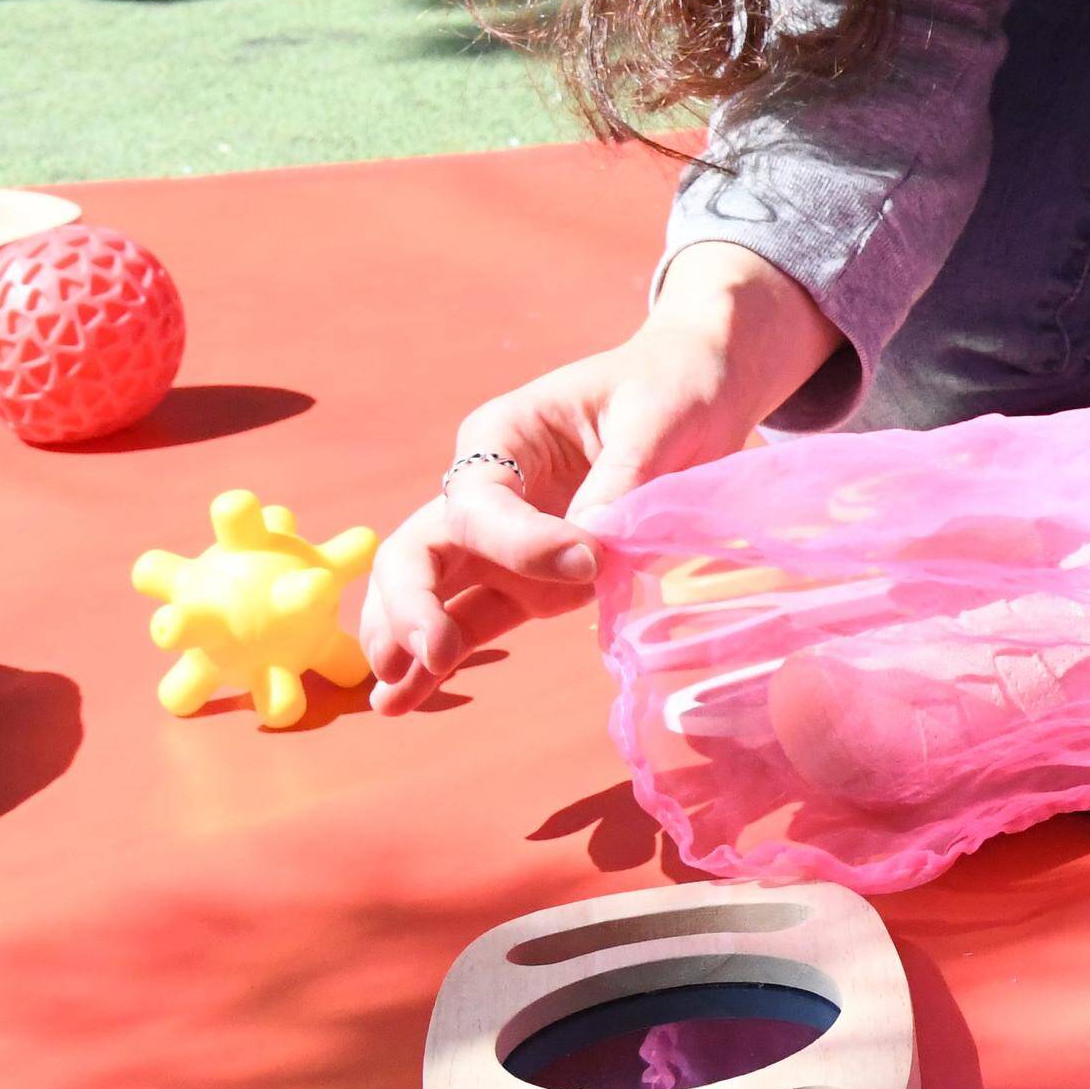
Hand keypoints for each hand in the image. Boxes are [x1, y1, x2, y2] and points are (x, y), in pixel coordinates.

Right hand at [357, 244, 838, 711]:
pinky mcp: (525, 581)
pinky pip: (471, 618)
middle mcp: (486, 490)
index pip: (478, 502)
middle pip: (417, 548)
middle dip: (412, 602)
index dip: (520, 541)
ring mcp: (500, 542)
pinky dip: (439, 658)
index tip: (587, 560)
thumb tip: (590, 547)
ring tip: (393, 698)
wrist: (696, 393)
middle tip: (433, 651)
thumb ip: (618, 481)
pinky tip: (403, 699)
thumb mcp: (654, 418)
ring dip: (405, 640)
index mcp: (503, 436)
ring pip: (427, 590)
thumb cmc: (670, 389)